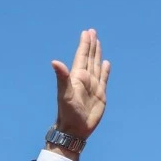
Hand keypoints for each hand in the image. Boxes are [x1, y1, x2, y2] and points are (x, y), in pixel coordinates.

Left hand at [51, 29, 110, 144]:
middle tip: (91, 32)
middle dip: (90, 45)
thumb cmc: (67, 112)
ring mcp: (93, 86)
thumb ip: (62, 77)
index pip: (81, 56)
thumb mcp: (64, 93)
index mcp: (76, 77)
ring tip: (98, 42)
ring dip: (97, 54)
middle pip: (89, 58)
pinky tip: (106, 63)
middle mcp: (85, 79)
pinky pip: (103, 78)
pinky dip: (105, 70)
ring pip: (96, 65)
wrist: (75, 128)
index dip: (84, 44)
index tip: (87, 32)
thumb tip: (54, 62)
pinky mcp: (100, 94)